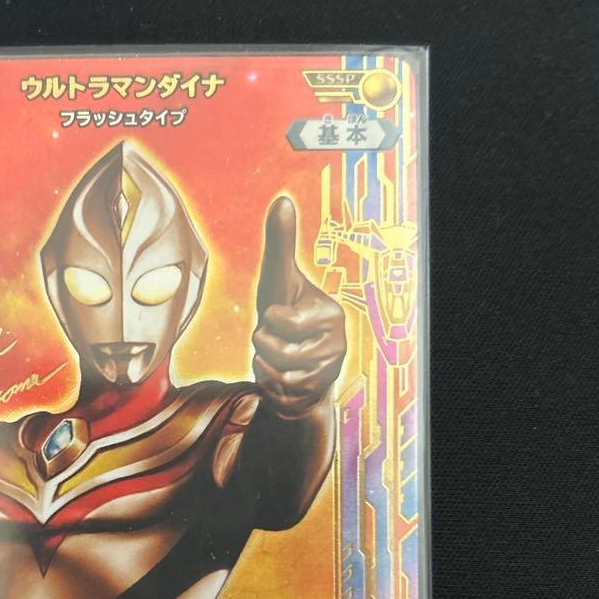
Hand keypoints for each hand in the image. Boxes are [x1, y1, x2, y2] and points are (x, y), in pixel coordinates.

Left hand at [253, 196, 345, 417]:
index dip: (270, 318)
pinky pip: (276, 396)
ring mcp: (326, 375)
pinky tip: (277, 376)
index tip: (277, 315)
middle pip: (275, 349)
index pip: (283, 319)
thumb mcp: (280, 280)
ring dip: (264, 365)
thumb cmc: (286, 314)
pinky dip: (268, 386)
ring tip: (275, 355)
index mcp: (330, 314)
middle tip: (274, 337)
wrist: (297, 361)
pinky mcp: (313, 398)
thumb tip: (282, 200)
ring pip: (276, 375)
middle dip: (263, 343)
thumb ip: (281, 242)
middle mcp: (335, 345)